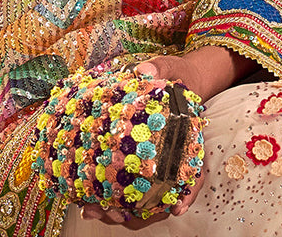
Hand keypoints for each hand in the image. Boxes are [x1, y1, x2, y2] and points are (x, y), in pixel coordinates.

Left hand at [78, 47, 256, 228]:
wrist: (176, 79)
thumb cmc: (177, 77)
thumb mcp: (172, 68)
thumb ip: (161, 68)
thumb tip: (144, 70)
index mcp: (188, 142)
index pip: (194, 172)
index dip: (188, 193)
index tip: (176, 209)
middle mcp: (173, 160)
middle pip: (163, 197)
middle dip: (139, 213)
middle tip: (113, 213)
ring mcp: (155, 165)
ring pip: (142, 200)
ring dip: (120, 212)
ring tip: (92, 210)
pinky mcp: (137, 164)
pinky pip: (126, 188)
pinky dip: (109, 198)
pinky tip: (87, 200)